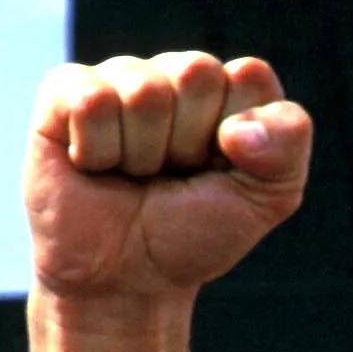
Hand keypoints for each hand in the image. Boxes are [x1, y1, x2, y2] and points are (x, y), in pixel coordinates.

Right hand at [22, 52, 312, 351]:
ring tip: (133, 175)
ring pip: (143, 91)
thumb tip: (236, 130)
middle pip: (196, 73)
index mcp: (229, 89)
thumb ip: (287, 147)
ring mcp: (119, 77)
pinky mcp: (65, 91)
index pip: (249, 77)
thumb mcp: (268, 199)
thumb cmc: (195, 233)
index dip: (241, 138)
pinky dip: (97, 150)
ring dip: (142, 154)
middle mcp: (174, 72)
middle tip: (173, 175)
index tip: (222, 170)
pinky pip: (91, 101)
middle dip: (188, 143)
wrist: (127, 279)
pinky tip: (94, 165)